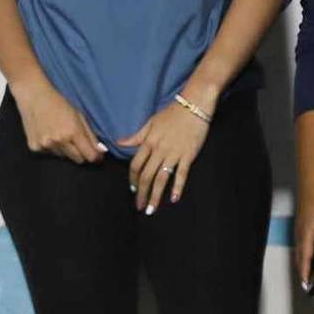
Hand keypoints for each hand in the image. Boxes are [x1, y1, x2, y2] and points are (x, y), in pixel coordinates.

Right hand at [12, 78, 106, 163]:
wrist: (34, 97)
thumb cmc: (59, 103)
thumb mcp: (79, 115)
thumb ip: (90, 135)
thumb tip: (100, 152)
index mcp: (72, 132)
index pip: (89, 156)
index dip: (95, 157)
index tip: (97, 155)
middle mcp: (59, 141)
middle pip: (78, 159)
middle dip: (81, 153)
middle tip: (77, 141)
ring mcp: (45, 146)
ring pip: (64, 157)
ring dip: (65, 149)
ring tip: (59, 133)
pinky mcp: (34, 148)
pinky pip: (50, 154)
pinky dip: (51, 148)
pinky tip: (48, 134)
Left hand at [120, 95, 210, 213]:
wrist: (194, 105)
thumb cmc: (172, 113)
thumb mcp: (151, 122)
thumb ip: (136, 136)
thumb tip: (119, 142)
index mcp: (149, 142)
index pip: (136, 165)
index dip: (132, 179)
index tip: (132, 190)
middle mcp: (159, 150)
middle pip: (146, 176)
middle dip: (141, 193)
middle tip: (139, 207)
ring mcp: (174, 153)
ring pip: (161, 178)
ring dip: (155, 195)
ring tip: (151, 209)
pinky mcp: (188, 155)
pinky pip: (181, 174)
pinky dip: (177, 187)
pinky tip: (173, 198)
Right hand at [295, 183, 313, 288]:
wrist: (310, 182)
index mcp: (307, 231)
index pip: (306, 255)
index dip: (305, 269)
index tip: (306, 283)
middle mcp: (301, 232)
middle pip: (300, 255)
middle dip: (302, 269)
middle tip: (307, 284)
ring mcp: (300, 228)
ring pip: (299, 249)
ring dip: (302, 261)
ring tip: (307, 273)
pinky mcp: (301, 224)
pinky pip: (301, 243)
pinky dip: (304, 253)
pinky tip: (310, 255)